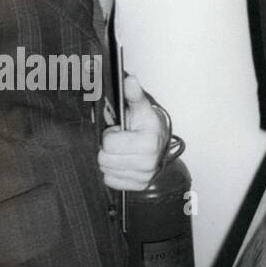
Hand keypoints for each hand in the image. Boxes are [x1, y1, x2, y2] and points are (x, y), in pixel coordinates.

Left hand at [98, 74, 167, 190]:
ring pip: (106, 171)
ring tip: (122, 151)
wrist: (160, 141)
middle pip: (105, 160)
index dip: (110, 135)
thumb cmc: (147, 124)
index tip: (121, 131)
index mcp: (149, 144)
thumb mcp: (140, 107)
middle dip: (108, 149)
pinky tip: (123, 162)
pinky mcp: (139, 186)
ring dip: (110, 160)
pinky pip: (111, 181)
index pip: (108, 144)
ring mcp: (145, 177)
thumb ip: (133, 94)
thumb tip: (130, 80)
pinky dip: (114, 172)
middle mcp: (149, 164)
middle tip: (120, 141)